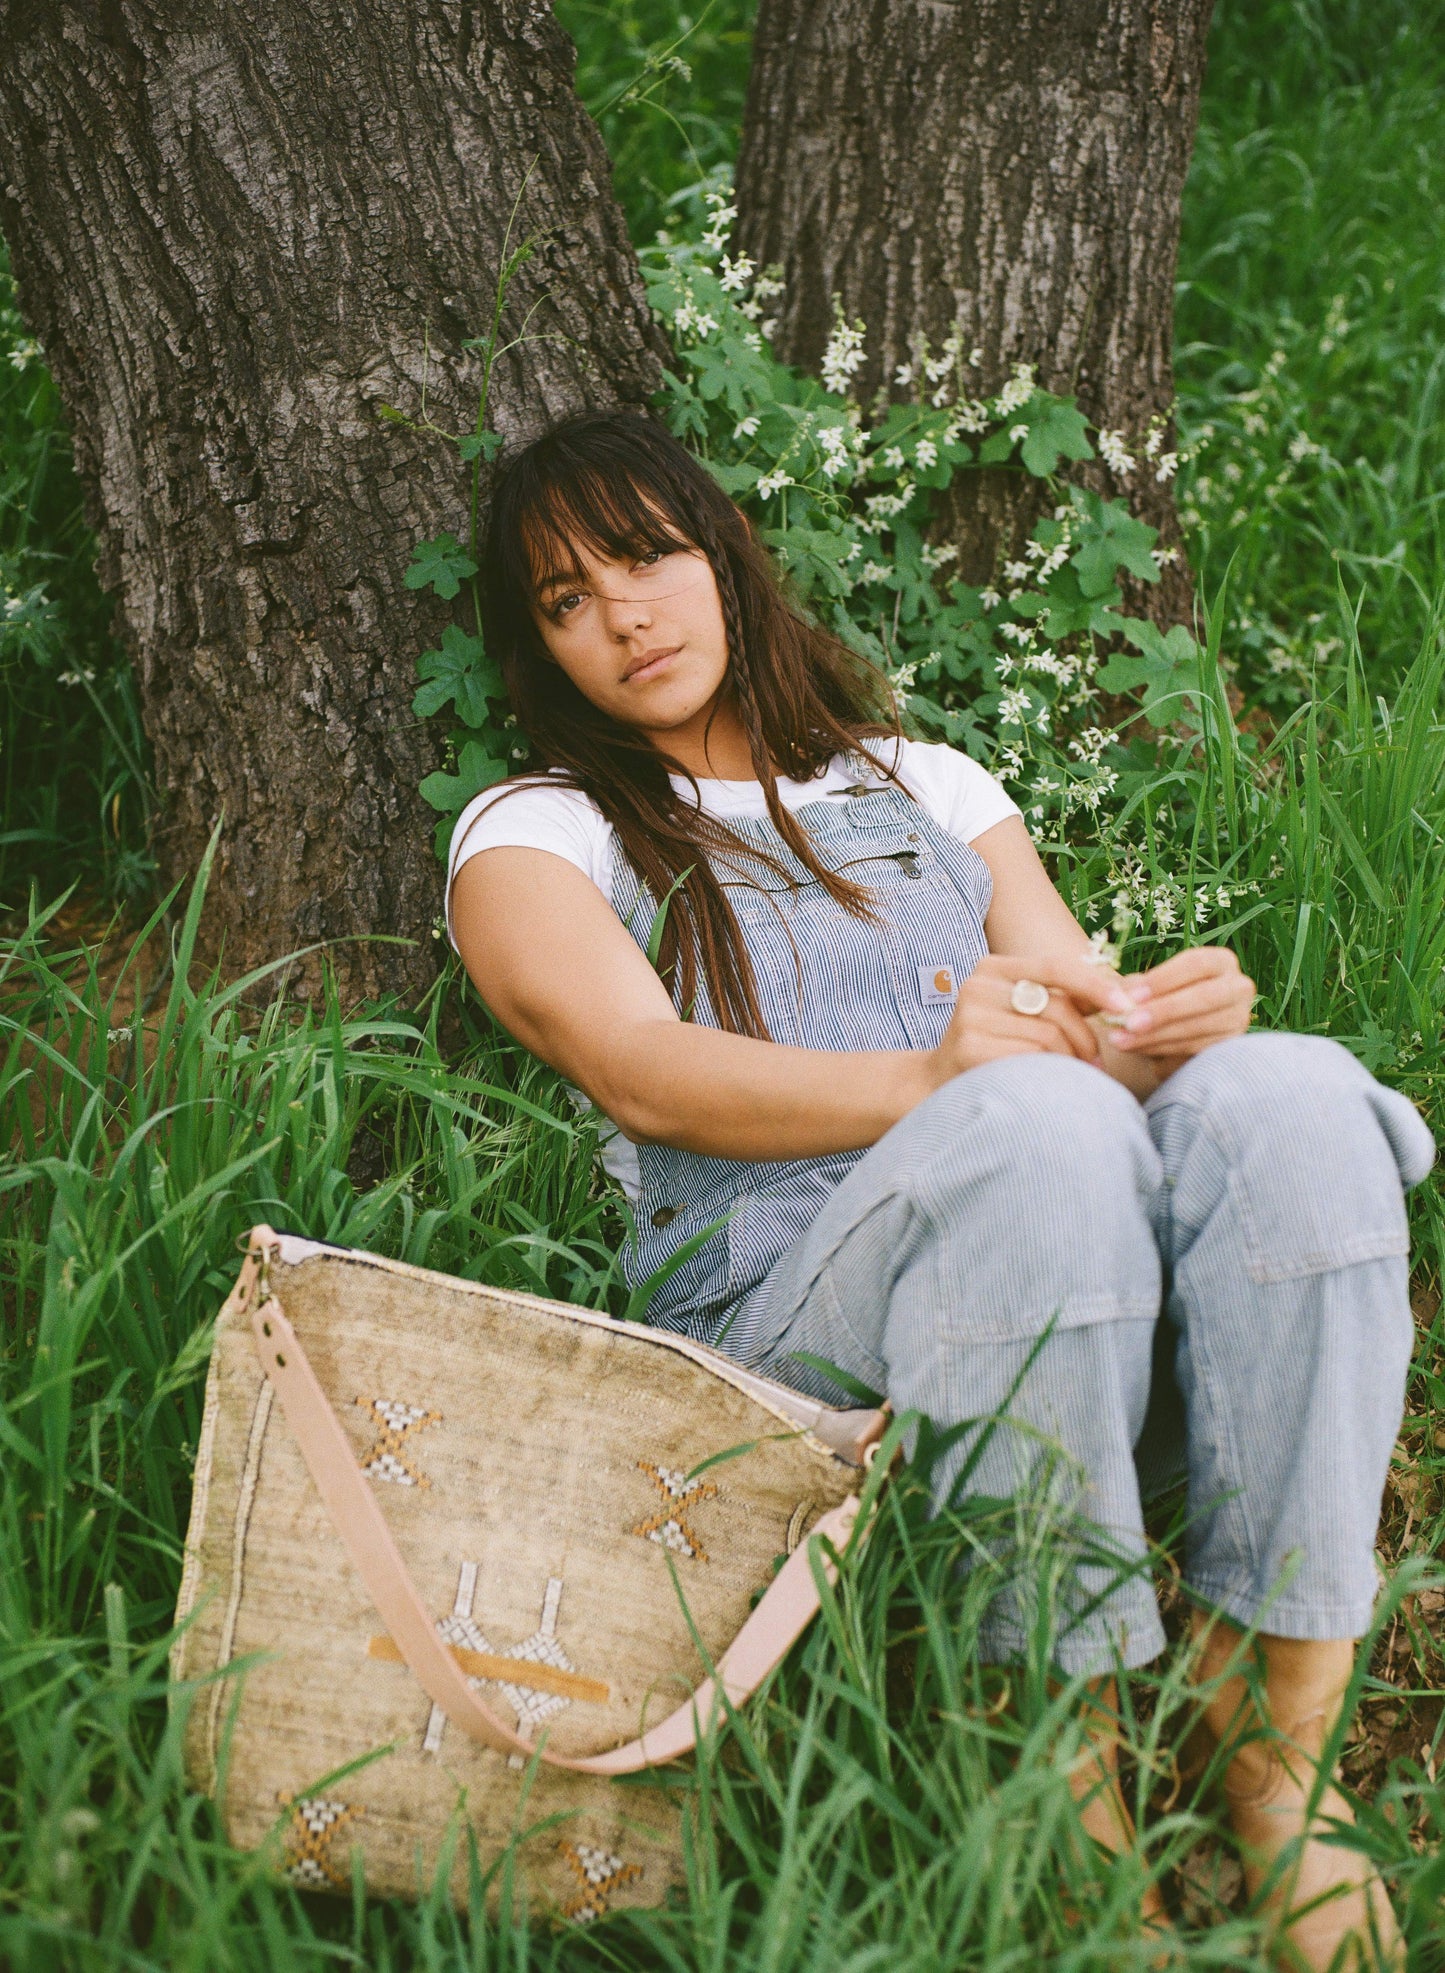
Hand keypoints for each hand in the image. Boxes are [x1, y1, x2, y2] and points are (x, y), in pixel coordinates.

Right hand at [932, 952, 1140, 1078]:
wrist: (936, 1083)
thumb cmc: (992, 1046)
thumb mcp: (1020, 1012)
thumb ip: (1062, 998)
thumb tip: (1123, 992)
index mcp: (993, 968)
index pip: (1055, 967)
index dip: (1095, 985)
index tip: (1125, 1006)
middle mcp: (978, 985)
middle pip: (1056, 1007)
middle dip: (1086, 1038)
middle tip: (1096, 1064)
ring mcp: (971, 1016)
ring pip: (1048, 1037)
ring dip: (1071, 1061)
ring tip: (1074, 1077)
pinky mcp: (969, 1047)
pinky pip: (1031, 1059)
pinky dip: (1051, 1073)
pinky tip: (1050, 1084)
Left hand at [1106, 946, 1254, 1071]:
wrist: (1167, 1030)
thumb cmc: (1154, 998)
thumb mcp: (1143, 987)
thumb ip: (1133, 988)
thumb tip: (1119, 996)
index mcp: (1220, 962)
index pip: (1196, 964)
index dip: (1163, 979)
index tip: (1131, 995)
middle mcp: (1238, 988)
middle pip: (1204, 997)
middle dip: (1164, 1011)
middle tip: (1128, 1023)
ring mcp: (1238, 1020)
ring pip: (1199, 1028)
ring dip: (1156, 1036)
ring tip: (1121, 1040)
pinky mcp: (1230, 1049)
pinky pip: (1196, 1052)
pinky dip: (1163, 1052)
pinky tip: (1137, 1050)